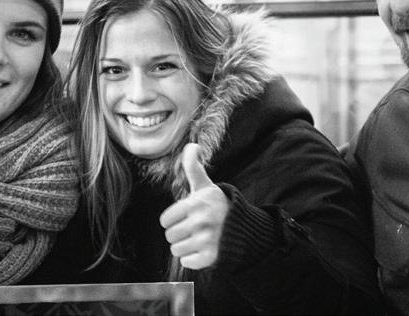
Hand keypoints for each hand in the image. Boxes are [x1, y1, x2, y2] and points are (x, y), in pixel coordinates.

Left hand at [159, 143, 229, 269]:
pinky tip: (202, 249)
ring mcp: (207, 240)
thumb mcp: (205, 185)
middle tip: (192, 228)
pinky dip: (192, 259)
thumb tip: (192, 146)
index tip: (184, 217)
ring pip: (176, 251)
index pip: (165, 220)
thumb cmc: (217, 204)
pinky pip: (187, 262)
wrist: (243, 227)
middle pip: (170, 236)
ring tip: (197, 239)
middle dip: (178, 234)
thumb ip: (193, 167)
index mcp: (195, 204)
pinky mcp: (212, 257)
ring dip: (184, 247)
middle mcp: (201, 222)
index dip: (172, 220)